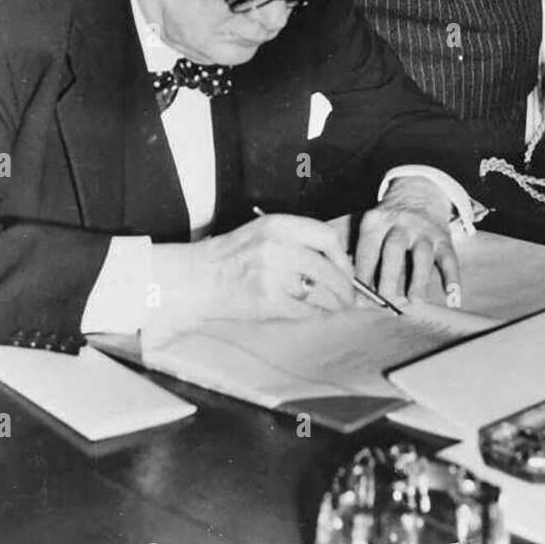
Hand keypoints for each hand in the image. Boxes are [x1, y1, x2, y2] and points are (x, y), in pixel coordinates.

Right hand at [148, 214, 353, 340]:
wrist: (196, 280)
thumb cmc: (229, 258)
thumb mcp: (261, 233)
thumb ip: (297, 241)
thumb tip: (337, 262)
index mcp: (276, 224)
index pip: (326, 236)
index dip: (342, 257)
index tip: (345, 271)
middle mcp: (277, 246)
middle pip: (328, 269)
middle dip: (344, 289)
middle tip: (348, 300)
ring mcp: (272, 274)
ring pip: (321, 292)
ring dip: (334, 306)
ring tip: (337, 311)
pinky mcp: (268, 300)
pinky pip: (305, 311)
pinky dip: (316, 317)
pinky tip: (316, 318)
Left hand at [354, 177, 459, 305]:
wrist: (418, 191)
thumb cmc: (389, 223)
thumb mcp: (374, 227)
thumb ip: (368, 258)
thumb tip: (363, 299)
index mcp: (377, 221)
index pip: (367, 249)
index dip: (363, 275)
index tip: (360, 300)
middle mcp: (400, 224)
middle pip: (393, 249)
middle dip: (388, 276)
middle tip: (386, 300)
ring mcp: (424, 230)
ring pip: (422, 255)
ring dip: (419, 279)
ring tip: (416, 302)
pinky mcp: (443, 237)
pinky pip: (449, 258)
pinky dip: (452, 277)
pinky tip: (452, 295)